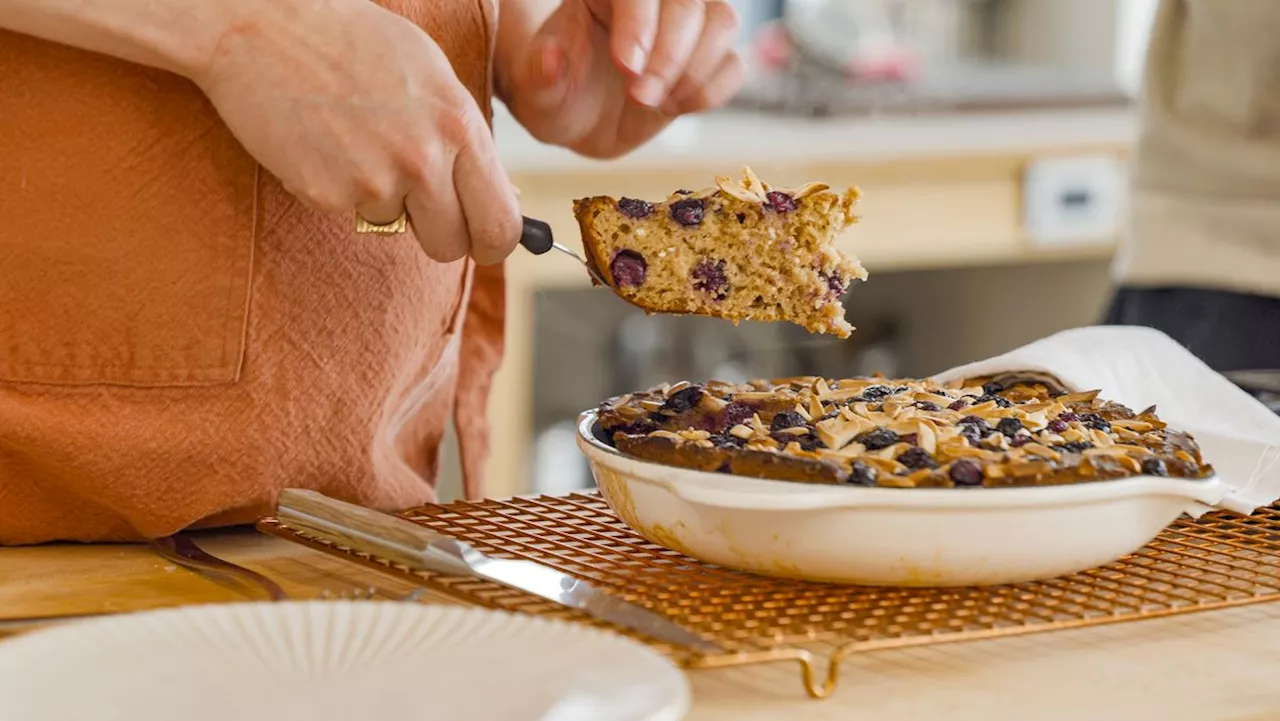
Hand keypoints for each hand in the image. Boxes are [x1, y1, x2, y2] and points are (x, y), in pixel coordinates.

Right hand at [194, 0, 520, 264]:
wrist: (265, 23)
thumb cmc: (353, 43)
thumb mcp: (432, 78)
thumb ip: (467, 141)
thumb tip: (505, 202)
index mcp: (460, 127)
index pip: (500, 224)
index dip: (491, 242)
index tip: (479, 241)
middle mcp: (423, 159)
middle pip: (450, 245)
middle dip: (437, 234)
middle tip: (414, 205)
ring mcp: (372, 180)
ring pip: (392, 226)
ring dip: (378, 199)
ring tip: (353, 140)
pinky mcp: (325, 193)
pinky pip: (345, 212)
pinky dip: (335, 187)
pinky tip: (322, 142)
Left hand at [498, 0, 744, 158]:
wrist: (578, 120)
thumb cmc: (554, 96)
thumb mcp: (535, 91)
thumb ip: (539, 75)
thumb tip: (551, 57)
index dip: (640, 23)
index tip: (627, 69)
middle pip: (689, 0)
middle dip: (670, 55)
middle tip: (640, 98)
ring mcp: (686, 25)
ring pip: (722, 21)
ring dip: (695, 71)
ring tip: (656, 104)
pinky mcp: (708, 58)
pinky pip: (734, 64)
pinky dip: (710, 92)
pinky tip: (675, 107)